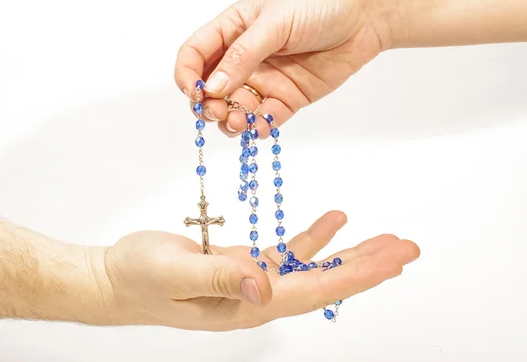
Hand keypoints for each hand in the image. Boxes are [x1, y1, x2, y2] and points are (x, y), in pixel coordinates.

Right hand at [100, 211, 418, 329]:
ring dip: (349, 250)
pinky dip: (314, 236)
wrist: (118, 277)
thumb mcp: (177, 274)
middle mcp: (260, 298)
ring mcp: (254, 282)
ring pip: (314, 265)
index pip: (316, 289)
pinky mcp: (245, 266)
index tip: (394, 259)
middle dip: (369, 264)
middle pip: (326, 280)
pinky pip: (289, 251)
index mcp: (250, 305)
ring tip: (386, 238)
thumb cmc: (141, 278)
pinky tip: (334, 220)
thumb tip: (267, 289)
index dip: (358, 272)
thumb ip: (221, 279)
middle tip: (408, 248)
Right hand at [174, 0, 386, 137]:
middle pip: (212, 88)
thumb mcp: (275, 22)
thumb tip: (212, 86)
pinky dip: (260, 127)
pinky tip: (262, 127)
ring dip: (231, 119)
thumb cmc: (319, 2)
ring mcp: (266, 79)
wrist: (367, 14)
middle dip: (208, 104)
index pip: (195, 54)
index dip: (187, 75)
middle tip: (217, 111)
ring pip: (236, 107)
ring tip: (238, 122)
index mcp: (233, 29)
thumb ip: (243, 55)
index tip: (195, 92)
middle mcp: (245, 57)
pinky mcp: (288, 97)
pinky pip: (266, 119)